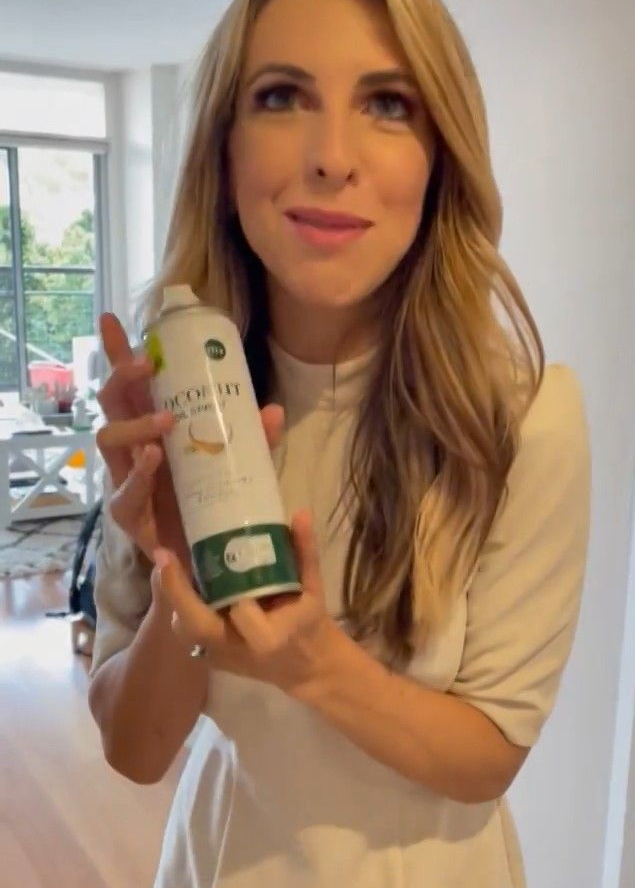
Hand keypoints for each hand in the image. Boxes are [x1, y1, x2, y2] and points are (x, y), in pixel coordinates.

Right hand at [96, 312, 283, 570]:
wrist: (208, 568)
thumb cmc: (214, 507)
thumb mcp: (240, 467)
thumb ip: (254, 441)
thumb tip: (272, 409)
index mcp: (153, 429)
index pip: (131, 386)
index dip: (118, 352)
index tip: (112, 319)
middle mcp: (132, 449)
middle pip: (111, 402)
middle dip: (122, 376)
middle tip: (143, 362)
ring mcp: (125, 480)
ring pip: (109, 439)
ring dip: (135, 424)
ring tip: (165, 420)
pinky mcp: (129, 515)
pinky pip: (124, 492)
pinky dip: (139, 474)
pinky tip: (154, 458)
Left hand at [153, 510, 340, 698]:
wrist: (303, 664)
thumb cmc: (307, 623)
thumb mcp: (313, 587)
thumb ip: (305, 552)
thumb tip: (300, 513)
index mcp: (269, 638)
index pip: (245, 616)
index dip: (239, 602)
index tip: (230, 575)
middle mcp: (238, 650)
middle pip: (198, 626)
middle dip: (178, 592)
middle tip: (165, 556)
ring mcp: (219, 657)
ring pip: (183, 629)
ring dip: (174, 597)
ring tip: (167, 564)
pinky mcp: (208, 658)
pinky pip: (184, 630)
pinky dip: (178, 605)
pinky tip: (174, 578)